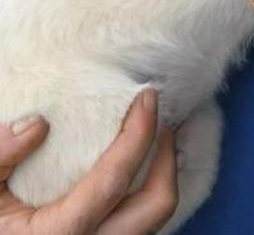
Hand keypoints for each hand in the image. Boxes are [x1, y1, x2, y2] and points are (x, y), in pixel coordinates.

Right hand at [0, 90, 176, 233]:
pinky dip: (146, 195)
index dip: (138, 136)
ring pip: (154, 221)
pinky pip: (139, 226)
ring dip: (161, 177)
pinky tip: (138, 168)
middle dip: (167, 158)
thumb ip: (0, 156)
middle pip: (155, 207)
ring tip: (155, 140)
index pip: (113, 181)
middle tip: (160, 120)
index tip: (147, 100)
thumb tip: (38, 124)